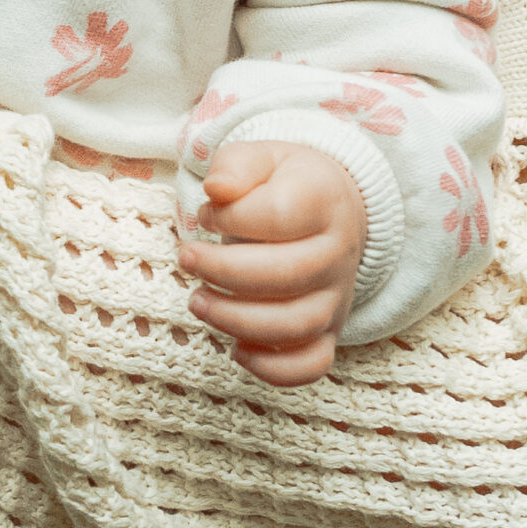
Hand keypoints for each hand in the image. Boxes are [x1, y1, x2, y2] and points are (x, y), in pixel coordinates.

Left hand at [177, 139, 365, 385]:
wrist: (330, 210)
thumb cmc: (283, 184)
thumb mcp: (261, 157)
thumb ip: (236, 166)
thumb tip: (218, 190)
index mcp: (323, 202)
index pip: (279, 215)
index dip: (231, 217)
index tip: (207, 214)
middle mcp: (338, 253)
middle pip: (287, 274)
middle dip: (224, 272)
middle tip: (188, 259)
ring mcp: (336, 297)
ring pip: (296, 325)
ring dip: (237, 321)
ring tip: (198, 302)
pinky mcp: (329, 331)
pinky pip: (312, 365)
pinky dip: (274, 370)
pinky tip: (237, 351)